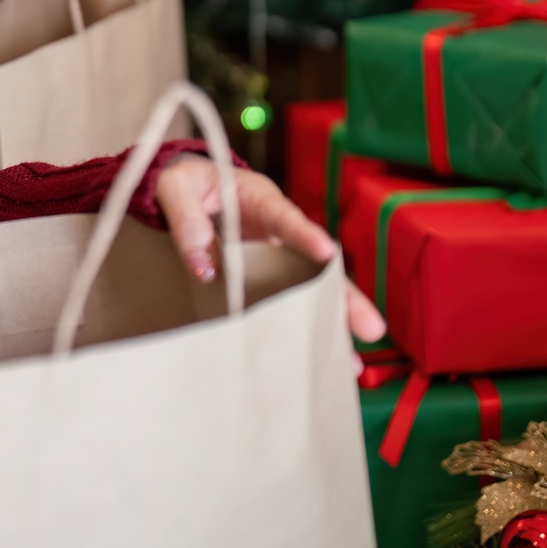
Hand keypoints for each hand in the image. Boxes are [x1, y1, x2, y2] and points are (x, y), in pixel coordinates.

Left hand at [155, 154, 387, 344]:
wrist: (181, 192)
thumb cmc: (185, 183)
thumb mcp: (176, 187)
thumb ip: (186, 218)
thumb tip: (204, 268)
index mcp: (259, 199)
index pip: (284, 217)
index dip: (305, 235)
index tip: (326, 253)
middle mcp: (276, 234)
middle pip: (315, 266)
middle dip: (342, 296)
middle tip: (370, 328)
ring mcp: (273, 260)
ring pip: (309, 293)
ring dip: (329, 325)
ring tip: (351, 364)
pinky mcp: (262, 282)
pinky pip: (284, 307)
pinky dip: (299, 332)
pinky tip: (315, 362)